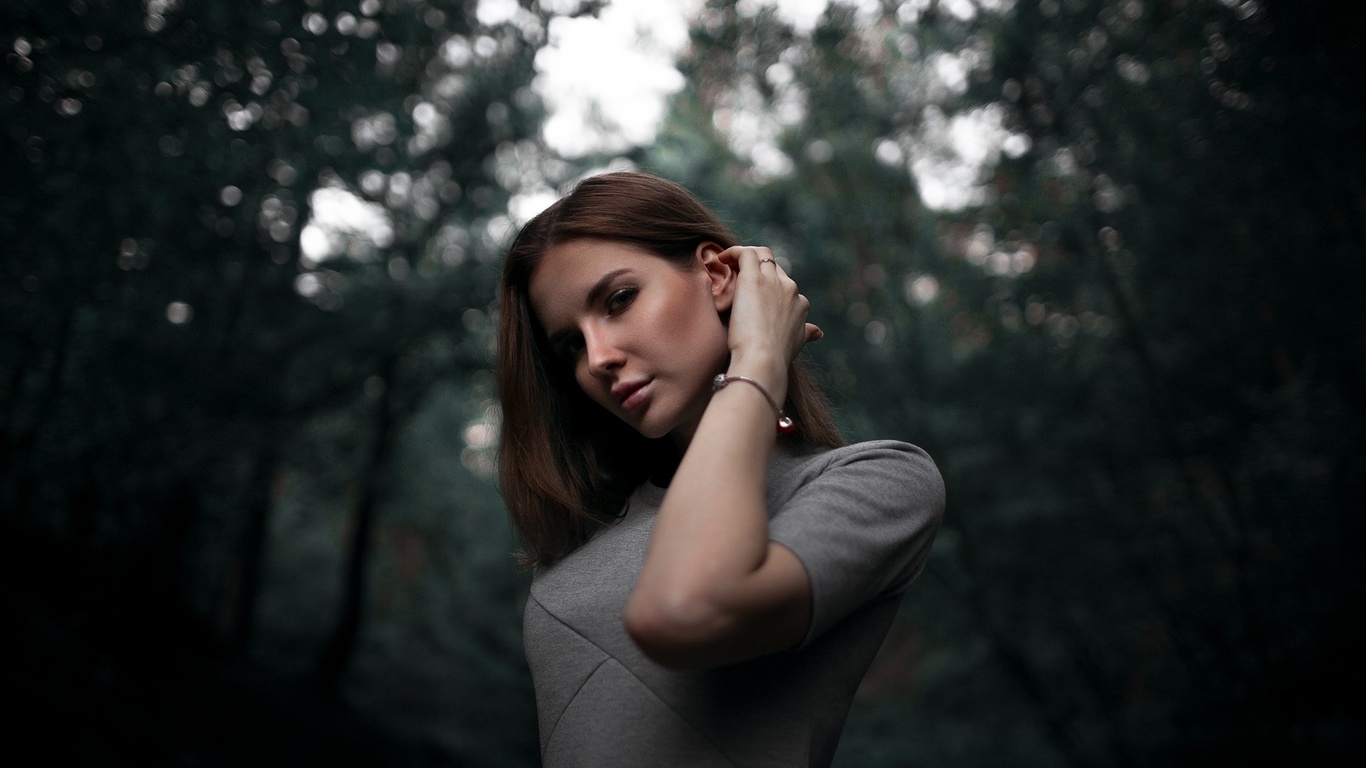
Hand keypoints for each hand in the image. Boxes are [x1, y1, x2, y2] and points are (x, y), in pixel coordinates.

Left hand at [717, 246, 821, 380]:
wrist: (764, 358)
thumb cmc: (775, 356)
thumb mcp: (796, 343)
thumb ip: (806, 333)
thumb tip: (817, 333)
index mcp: (800, 304)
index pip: (785, 287)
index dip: (769, 287)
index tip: (753, 296)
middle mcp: (790, 288)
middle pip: (774, 267)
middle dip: (757, 269)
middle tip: (738, 275)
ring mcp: (773, 281)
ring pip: (762, 254)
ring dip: (746, 256)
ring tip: (729, 264)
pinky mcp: (753, 278)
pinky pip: (745, 253)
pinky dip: (733, 252)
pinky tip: (721, 259)